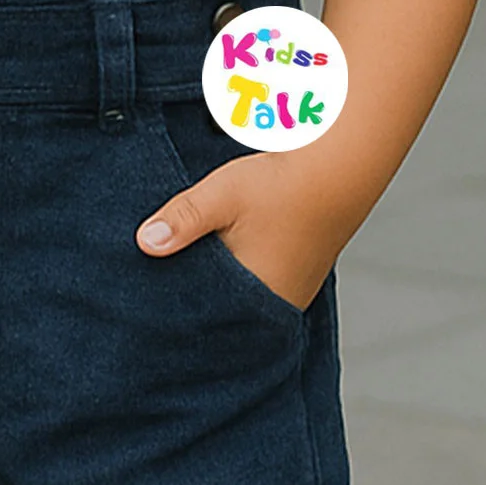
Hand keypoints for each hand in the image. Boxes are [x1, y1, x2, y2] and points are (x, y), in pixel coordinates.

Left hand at [135, 147, 343, 311]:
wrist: (340, 168)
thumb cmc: (282, 184)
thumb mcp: (221, 196)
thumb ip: (183, 220)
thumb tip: (145, 243)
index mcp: (255, 295)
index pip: (205, 316)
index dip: (180, 305)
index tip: (153, 299)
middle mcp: (278, 302)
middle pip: (226, 311)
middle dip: (199, 297)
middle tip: (169, 282)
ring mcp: (294, 290)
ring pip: (246, 297)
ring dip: (224, 285)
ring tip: (198, 268)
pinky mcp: (302, 273)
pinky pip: (264, 284)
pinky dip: (245, 275)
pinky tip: (232, 256)